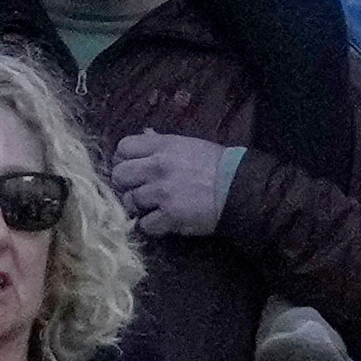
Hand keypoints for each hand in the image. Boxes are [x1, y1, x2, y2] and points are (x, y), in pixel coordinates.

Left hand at [108, 131, 245, 237]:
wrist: (241, 189)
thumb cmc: (218, 165)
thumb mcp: (190, 145)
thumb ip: (162, 142)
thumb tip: (145, 134)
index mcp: (163, 146)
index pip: (123, 147)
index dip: (123, 159)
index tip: (132, 168)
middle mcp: (157, 167)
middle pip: (119, 175)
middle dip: (126, 184)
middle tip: (138, 190)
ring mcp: (162, 192)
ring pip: (129, 201)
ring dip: (138, 206)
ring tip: (152, 207)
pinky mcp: (169, 216)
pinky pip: (145, 224)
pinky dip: (152, 225)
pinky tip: (162, 221)